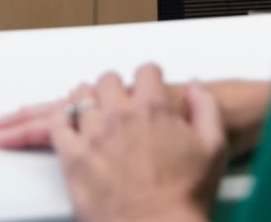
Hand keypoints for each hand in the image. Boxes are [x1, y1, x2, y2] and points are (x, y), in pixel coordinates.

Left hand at [50, 65, 227, 221]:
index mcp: (152, 108)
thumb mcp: (213, 150)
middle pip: (108, 80)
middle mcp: (119, 113)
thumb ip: (206, 109)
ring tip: (93, 110)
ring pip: (80, 95)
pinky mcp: (72, 153)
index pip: (145, 73)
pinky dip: (61, 117)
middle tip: (119, 101)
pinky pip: (57, 121)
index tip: (148, 83)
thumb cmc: (187, 197)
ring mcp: (92, 132)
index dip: (149, 78)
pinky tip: (68, 121)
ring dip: (88, 99)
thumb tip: (197, 86)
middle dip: (115, 88)